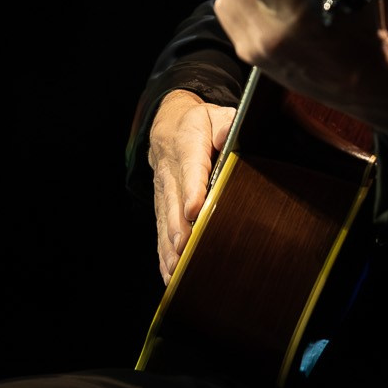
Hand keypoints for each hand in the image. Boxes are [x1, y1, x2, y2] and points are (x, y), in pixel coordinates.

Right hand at [147, 90, 234, 283]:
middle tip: (183, 246)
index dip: (192, 189)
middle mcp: (170, 170)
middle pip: (173, 200)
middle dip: (178, 226)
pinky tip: (169, 273)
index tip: (194, 209)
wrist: (167, 126)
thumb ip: (224, 122)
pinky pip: (161, 229)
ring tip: (175, 268)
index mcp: (186, 145)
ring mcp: (163, 190)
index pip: (191, 168)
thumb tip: (226, 134)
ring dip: (169, 245)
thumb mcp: (214, 113)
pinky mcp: (161, 205)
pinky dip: (163, 253)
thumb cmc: (198, 124)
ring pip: (165, 219)